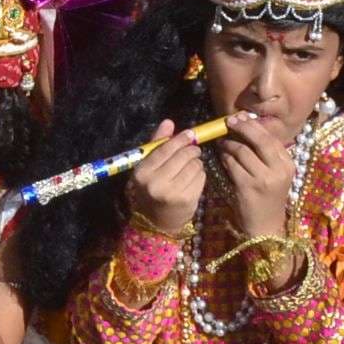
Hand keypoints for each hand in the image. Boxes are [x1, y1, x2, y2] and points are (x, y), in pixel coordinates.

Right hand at [124, 119, 206, 237]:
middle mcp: (156, 183)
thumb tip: (169, 122)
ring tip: (191, 166)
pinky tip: (193, 178)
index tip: (190, 134)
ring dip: (196, 163)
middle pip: (183, 156)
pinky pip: (201, 177)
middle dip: (191, 150)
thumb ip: (157, 143)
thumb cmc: (152, 188)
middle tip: (193, 150)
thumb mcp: (148, 166)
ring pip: (195, 165)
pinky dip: (200, 174)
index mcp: (142, 172)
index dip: (180, 139)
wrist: (158, 221)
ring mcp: (172, 193)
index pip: (165, 149)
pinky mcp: (188, 200)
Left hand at [219, 113, 293, 239]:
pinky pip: (232, 164)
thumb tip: (248, 126)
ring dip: (228, 144)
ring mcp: (264, 178)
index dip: (254, 125)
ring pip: (242, 151)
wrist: (265, 227)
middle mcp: (279, 170)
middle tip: (229, 122)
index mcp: (288, 164)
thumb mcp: (275, 175)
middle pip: (259, 139)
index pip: (271, 137)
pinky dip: (224, 157)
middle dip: (242, 127)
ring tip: (223, 143)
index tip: (241, 118)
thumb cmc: (268, 198)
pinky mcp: (247, 186)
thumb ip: (267, 154)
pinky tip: (222, 156)